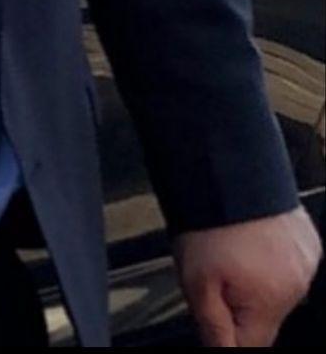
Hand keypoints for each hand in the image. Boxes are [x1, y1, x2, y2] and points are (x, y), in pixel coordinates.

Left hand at [173, 206, 321, 345]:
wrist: (227, 168)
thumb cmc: (210, 221)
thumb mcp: (195, 282)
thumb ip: (212, 327)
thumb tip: (220, 352)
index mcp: (271, 302)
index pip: (252, 345)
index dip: (227, 334)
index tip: (214, 312)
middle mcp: (296, 286)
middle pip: (264, 316)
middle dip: (239, 302)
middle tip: (216, 271)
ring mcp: (307, 261)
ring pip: (275, 289)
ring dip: (255, 279)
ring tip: (231, 248)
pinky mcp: (309, 240)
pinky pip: (287, 262)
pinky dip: (269, 256)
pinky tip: (249, 237)